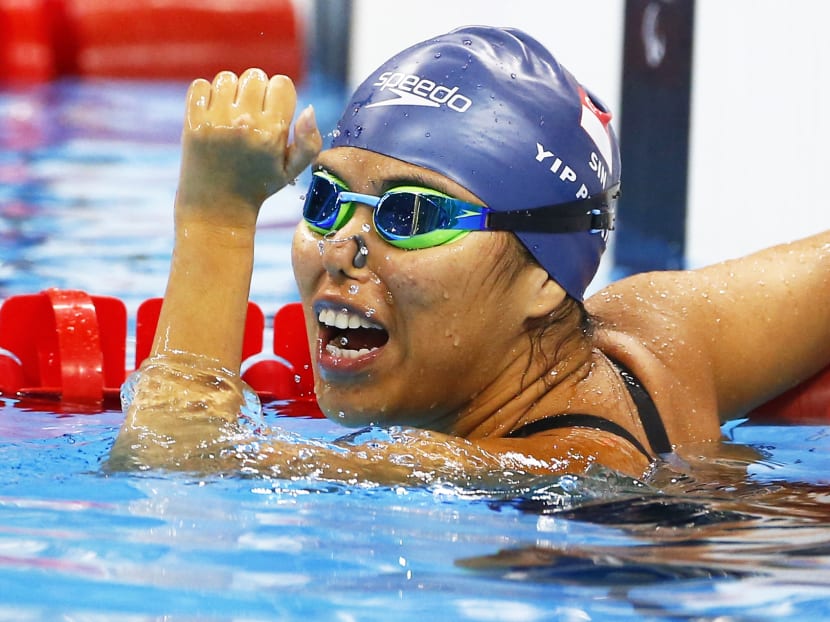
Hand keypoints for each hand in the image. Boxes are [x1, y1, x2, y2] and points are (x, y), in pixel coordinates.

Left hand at [176, 68, 321, 228]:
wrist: (217, 207)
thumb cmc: (257, 185)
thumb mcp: (291, 170)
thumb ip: (309, 142)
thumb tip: (309, 110)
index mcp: (272, 132)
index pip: (282, 84)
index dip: (280, 95)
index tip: (273, 112)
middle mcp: (245, 123)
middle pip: (256, 76)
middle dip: (256, 91)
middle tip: (251, 114)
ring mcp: (217, 120)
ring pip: (228, 78)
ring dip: (231, 92)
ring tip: (231, 115)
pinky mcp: (194, 120)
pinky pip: (200, 85)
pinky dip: (206, 95)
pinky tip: (212, 115)